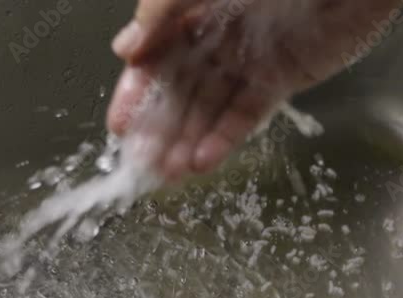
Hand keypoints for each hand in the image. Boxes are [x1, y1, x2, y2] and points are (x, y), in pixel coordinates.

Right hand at [106, 0, 402, 179]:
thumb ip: (162, 10)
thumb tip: (126, 49)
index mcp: (192, 10)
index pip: (155, 60)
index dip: (136, 94)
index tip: (120, 127)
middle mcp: (217, 37)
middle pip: (180, 92)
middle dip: (159, 130)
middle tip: (140, 165)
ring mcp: (249, 60)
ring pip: (210, 109)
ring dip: (187, 142)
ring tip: (167, 176)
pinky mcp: (282, 78)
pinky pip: (247, 113)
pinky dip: (224, 138)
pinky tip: (202, 162)